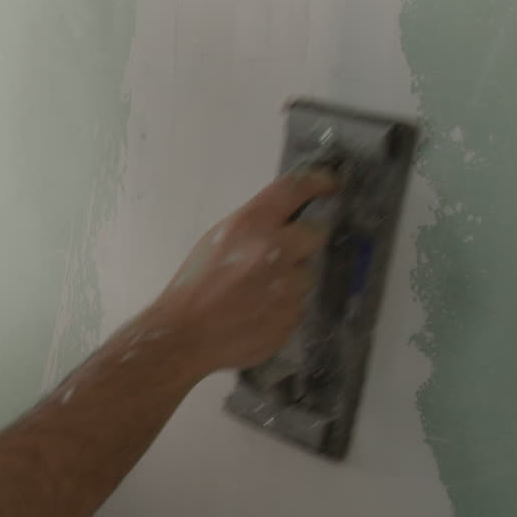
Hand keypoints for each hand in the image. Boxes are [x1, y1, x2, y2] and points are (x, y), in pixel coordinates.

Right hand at [144, 171, 338, 374]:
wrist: (185, 334)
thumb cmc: (194, 284)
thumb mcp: (217, 240)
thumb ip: (253, 226)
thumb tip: (287, 218)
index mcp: (249, 225)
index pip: (295, 189)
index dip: (319, 182)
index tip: (330, 184)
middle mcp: (274, 250)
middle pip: (316, 233)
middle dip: (304, 241)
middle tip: (283, 254)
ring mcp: (286, 287)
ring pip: (307, 274)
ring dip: (291, 280)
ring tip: (260, 293)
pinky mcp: (292, 316)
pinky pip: (298, 304)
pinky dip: (283, 307)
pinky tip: (258, 313)